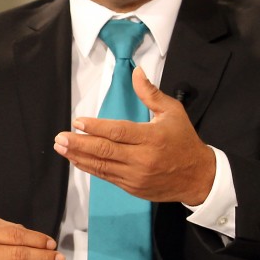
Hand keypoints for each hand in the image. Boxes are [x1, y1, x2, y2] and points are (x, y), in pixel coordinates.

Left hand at [52, 67, 215, 204]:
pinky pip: (107, 177)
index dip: (96, 127)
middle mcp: (143, 158)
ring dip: (79, 156)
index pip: (118, 132)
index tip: (78, 122)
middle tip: (60, 137)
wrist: (200, 178)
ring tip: (61, 148)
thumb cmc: (184, 141)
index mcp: (152, 138)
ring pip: (102, 166)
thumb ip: (151, 93)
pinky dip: (90, 168)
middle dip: (79, 143)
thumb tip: (137, 71)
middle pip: (105, 150)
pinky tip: (77, 160)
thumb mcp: (173, 112)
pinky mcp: (133, 188)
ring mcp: (136, 176)